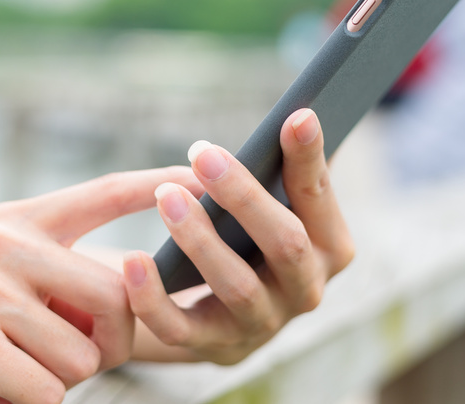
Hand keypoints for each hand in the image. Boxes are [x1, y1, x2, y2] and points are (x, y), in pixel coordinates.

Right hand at [0, 167, 194, 403]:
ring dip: (56, 380)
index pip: (102, 193)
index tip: (205, 176)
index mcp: (14, 220)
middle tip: (68, 363)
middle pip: (116, 295)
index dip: (158, 183)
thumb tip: (127, 295)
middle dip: (110, 343)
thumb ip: (51, 273)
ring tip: (6, 374)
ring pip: (84, 353)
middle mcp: (6, 242)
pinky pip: (47, 390)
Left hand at [123, 109, 354, 363]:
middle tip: (204, 154)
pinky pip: (181, 329)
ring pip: (236, 285)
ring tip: (166, 195)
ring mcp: (262, 324)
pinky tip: (133, 261)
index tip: (295, 116)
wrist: (225, 307)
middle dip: (244, 197)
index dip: (308, 159)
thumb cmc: (255, 235)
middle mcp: (306, 291)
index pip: (319, 199)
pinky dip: (153, 298)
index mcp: (331, 248)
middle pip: (285, 244)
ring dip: (200, 238)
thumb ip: (289, 169)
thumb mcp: (278, 203)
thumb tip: (299, 116)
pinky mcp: (214, 348)